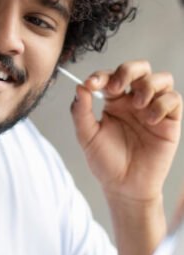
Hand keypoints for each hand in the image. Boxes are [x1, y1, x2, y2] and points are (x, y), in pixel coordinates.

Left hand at [71, 60, 181, 203]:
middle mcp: (134, 101)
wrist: (124, 186)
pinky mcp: (169, 121)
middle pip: (139, 68)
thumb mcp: (86, 136)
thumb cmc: (105, 161)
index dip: (101, 75)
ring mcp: (153, 109)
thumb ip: (80, 111)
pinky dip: (162, 103)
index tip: (91, 84)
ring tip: (138, 104)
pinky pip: (174, 100)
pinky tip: (150, 119)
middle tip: (117, 88)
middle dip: (129, 70)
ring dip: (148, 85)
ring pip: (161, 78)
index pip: (110, 77)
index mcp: (112, 101)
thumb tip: (79, 87)